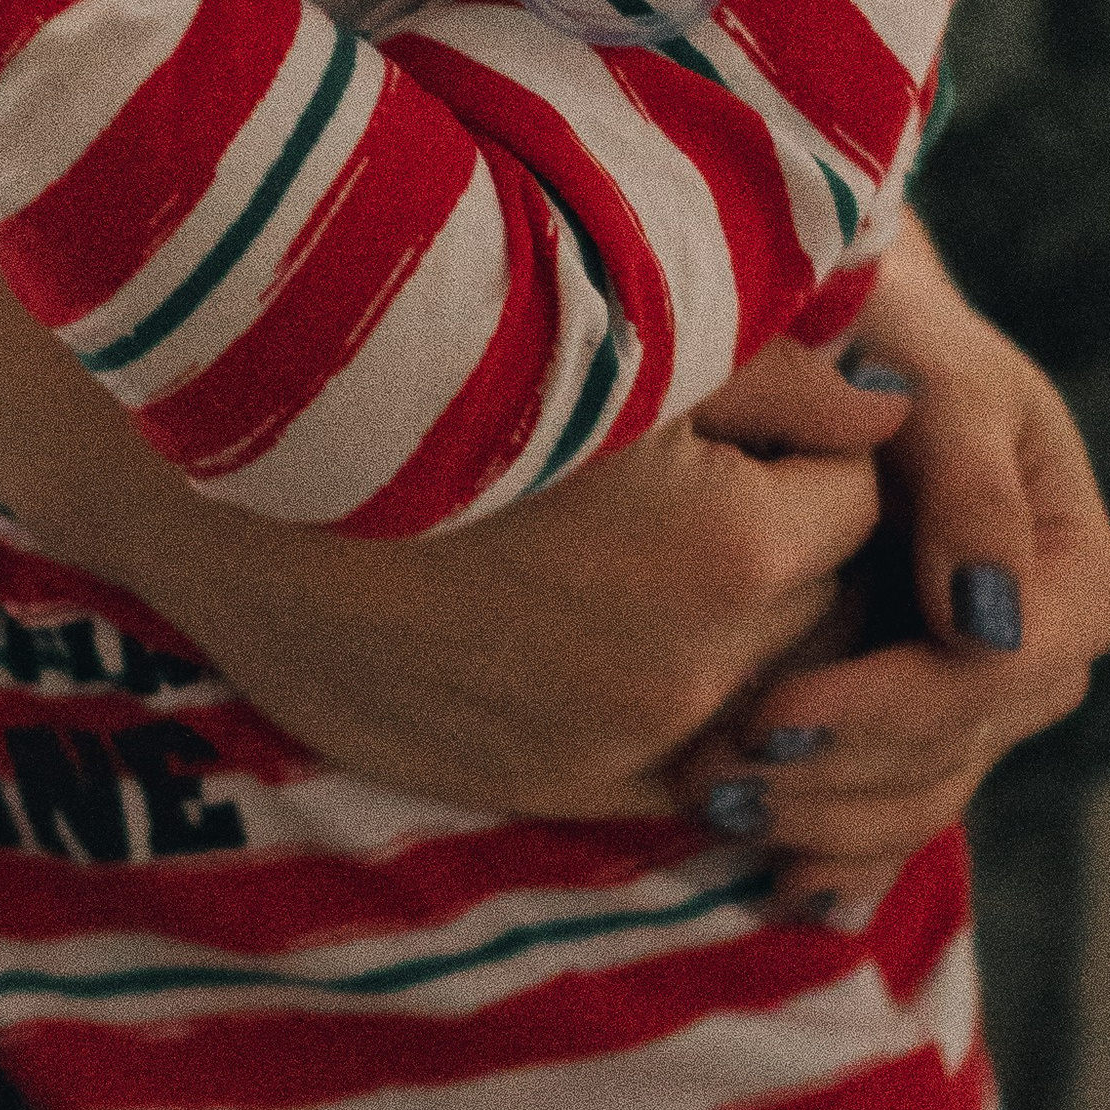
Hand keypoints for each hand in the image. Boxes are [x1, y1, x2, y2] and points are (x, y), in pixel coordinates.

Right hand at [141, 343, 906, 816]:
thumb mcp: (619, 322)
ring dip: (743, 642)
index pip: (857, 502)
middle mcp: (686, 673)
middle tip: (727, 476)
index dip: (817, 446)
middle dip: (796, 547)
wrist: (214, 458)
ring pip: (755, 704)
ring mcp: (605, 747)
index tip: (759, 406)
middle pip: (820, 613)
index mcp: (728, 552)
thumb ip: (786, 369)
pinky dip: (675, 723)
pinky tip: (629, 651)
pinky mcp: (527, 787)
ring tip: (668, 557)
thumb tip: (895, 408)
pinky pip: (665, 782)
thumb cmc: (422, 354)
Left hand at [663, 220, 1109, 919]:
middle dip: (836, 776)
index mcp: (1074, 575)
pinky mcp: (912, 732)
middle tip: (710, 777)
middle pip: (957, 752)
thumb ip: (967, 480)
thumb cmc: (882, 338)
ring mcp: (978, 703)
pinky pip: (889, 822)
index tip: (772, 708)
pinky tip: (774, 886)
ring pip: (921, 801)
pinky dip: (834, 859)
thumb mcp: (931, 379)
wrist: (832, 351)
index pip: (1002, 673)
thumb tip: (988, 621)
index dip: (891, 704)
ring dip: (819, 824)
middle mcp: (1040, 653)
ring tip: (710, 810)